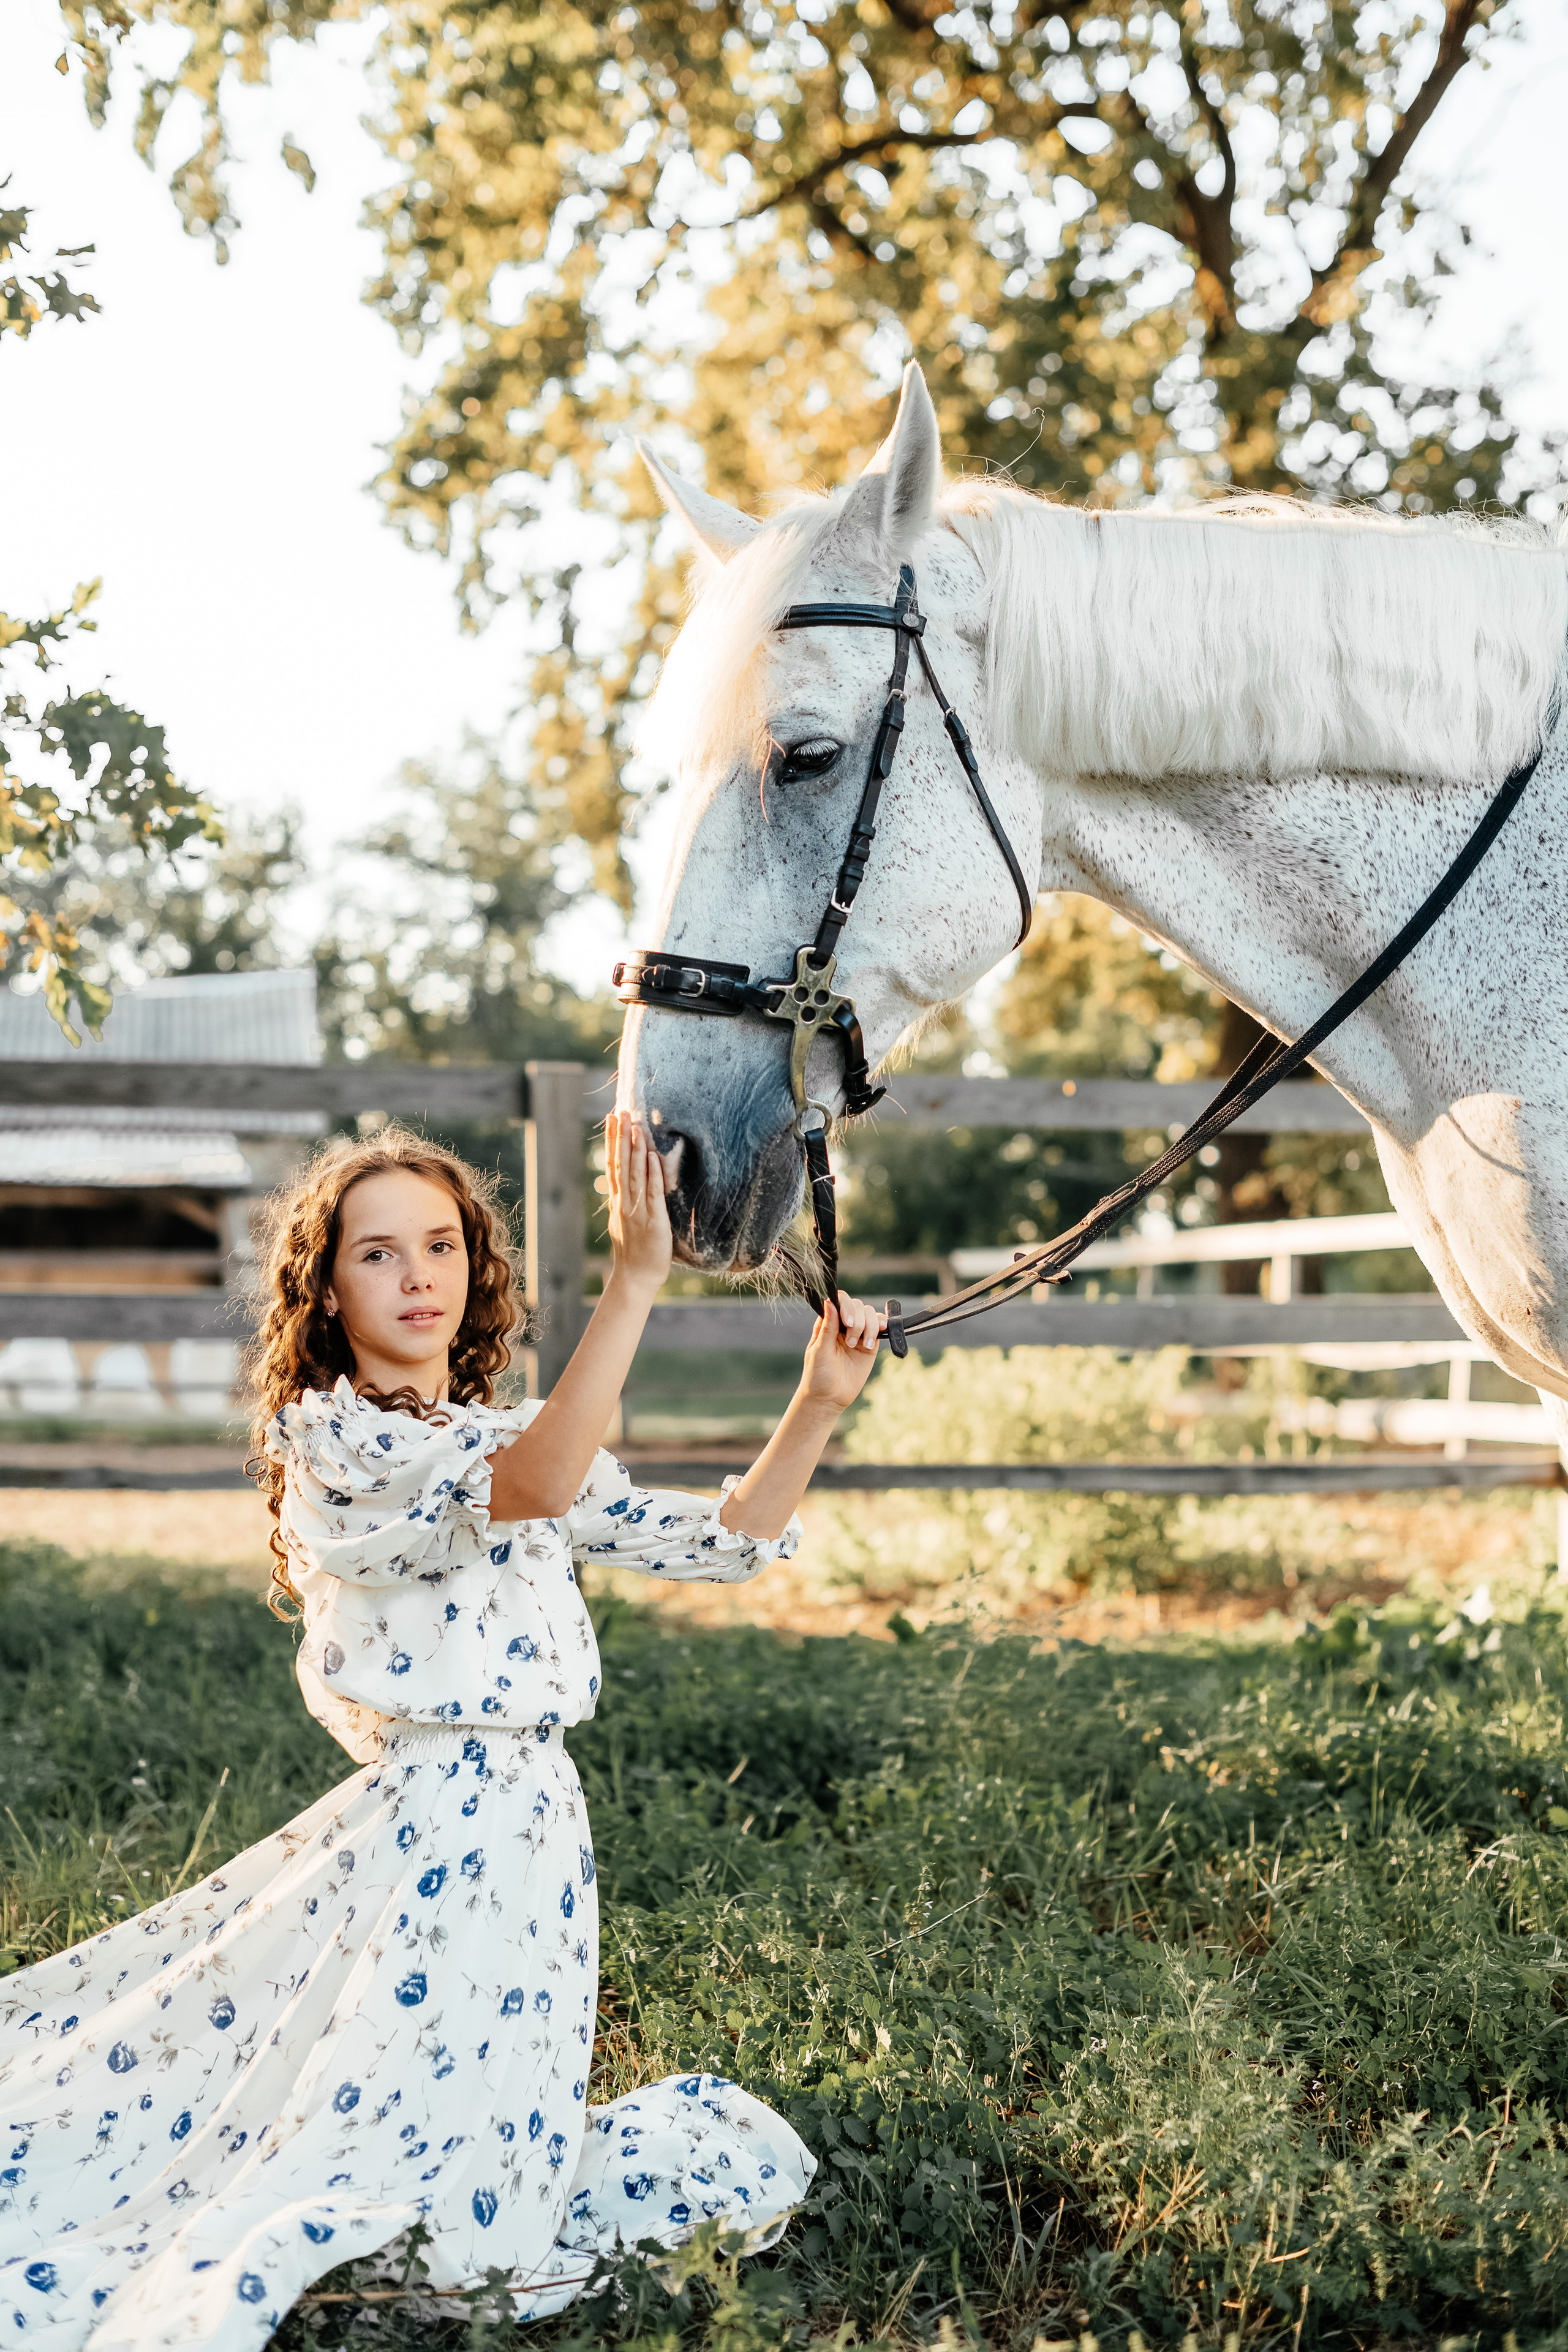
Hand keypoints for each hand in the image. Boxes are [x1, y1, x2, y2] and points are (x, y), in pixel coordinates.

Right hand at [605, 1111, 672, 1296]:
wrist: (636, 1277)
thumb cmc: (635, 1251)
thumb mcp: (625, 1220)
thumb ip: (624, 1201)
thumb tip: (622, 1183)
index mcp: (618, 1200)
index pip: (613, 1164)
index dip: (612, 1140)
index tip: (612, 1118)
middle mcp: (624, 1202)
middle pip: (621, 1163)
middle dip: (621, 1136)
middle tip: (621, 1111)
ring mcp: (637, 1210)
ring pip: (634, 1173)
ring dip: (635, 1148)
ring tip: (635, 1125)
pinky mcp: (654, 1220)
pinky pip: (652, 1193)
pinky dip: (652, 1173)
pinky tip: (652, 1156)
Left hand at [799, 1291, 885, 1414]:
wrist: (829, 1398)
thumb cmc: (818, 1374)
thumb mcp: (819, 1350)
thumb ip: (828, 1327)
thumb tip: (830, 1302)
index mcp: (828, 1323)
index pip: (839, 1301)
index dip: (846, 1305)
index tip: (847, 1321)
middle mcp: (843, 1325)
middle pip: (858, 1305)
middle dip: (858, 1320)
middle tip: (850, 1341)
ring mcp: (858, 1334)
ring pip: (870, 1314)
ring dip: (868, 1326)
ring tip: (859, 1345)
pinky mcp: (870, 1345)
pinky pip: (879, 1328)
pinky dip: (880, 1328)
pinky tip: (872, 1341)